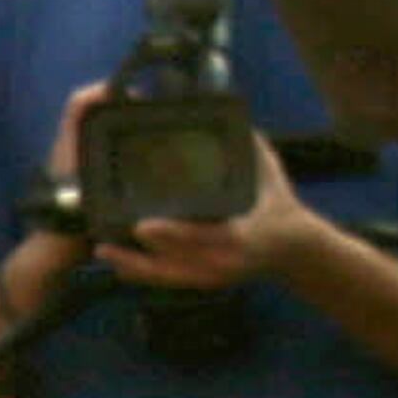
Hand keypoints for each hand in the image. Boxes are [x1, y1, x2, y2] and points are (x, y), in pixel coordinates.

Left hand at [94, 127, 314, 295]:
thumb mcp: (268, 170)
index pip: (206, 238)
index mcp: (242, 236)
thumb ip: (247, 146)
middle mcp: (225, 262)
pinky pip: (171, 281)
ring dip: (135, 266)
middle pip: (177, 266)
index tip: (143, 226)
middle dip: (141, 256)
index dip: (174, 234)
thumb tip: (227, 116)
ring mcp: (215, 276)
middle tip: (105, 243)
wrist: (294, 248)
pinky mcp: (206, 281)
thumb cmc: (279, 203)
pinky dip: (145, 274)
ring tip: (103, 251)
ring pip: (169, 277)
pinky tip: (120, 264)